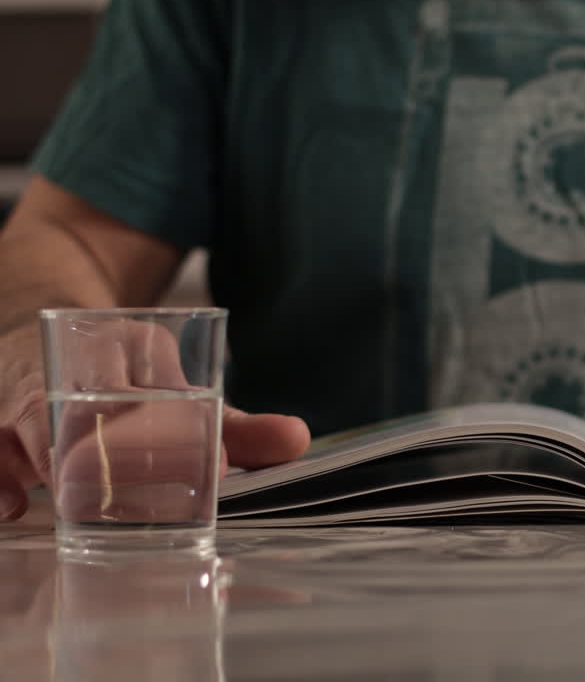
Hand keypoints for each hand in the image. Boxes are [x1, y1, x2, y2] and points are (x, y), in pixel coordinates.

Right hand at [0, 322, 310, 520]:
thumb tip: (297, 441)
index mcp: (136, 345)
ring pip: (27, 417)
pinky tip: (14, 506)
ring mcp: (27, 386)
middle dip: (102, 448)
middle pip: (90, 399)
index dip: (176, 427)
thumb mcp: (184, 399)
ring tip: (69, 502)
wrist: (43, 337)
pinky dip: (0, 478)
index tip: (208, 470)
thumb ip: (239, 429)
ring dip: (45, 461)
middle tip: (123, 494)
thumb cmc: (127, 384)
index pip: (157, 382)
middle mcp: (80, 359)